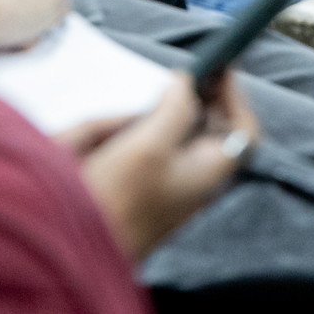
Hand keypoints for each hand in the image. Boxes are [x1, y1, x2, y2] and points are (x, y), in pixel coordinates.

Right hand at [63, 72, 256, 258]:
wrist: (71, 245)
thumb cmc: (116, 202)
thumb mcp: (149, 145)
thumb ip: (175, 110)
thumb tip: (185, 82)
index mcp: (208, 172)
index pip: (243, 131)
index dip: (235, 98)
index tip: (218, 69)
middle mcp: (192, 179)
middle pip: (210, 129)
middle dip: (194, 100)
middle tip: (176, 78)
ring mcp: (166, 184)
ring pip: (175, 136)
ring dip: (159, 114)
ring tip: (141, 102)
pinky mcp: (139, 185)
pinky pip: (146, 147)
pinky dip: (134, 129)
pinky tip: (113, 126)